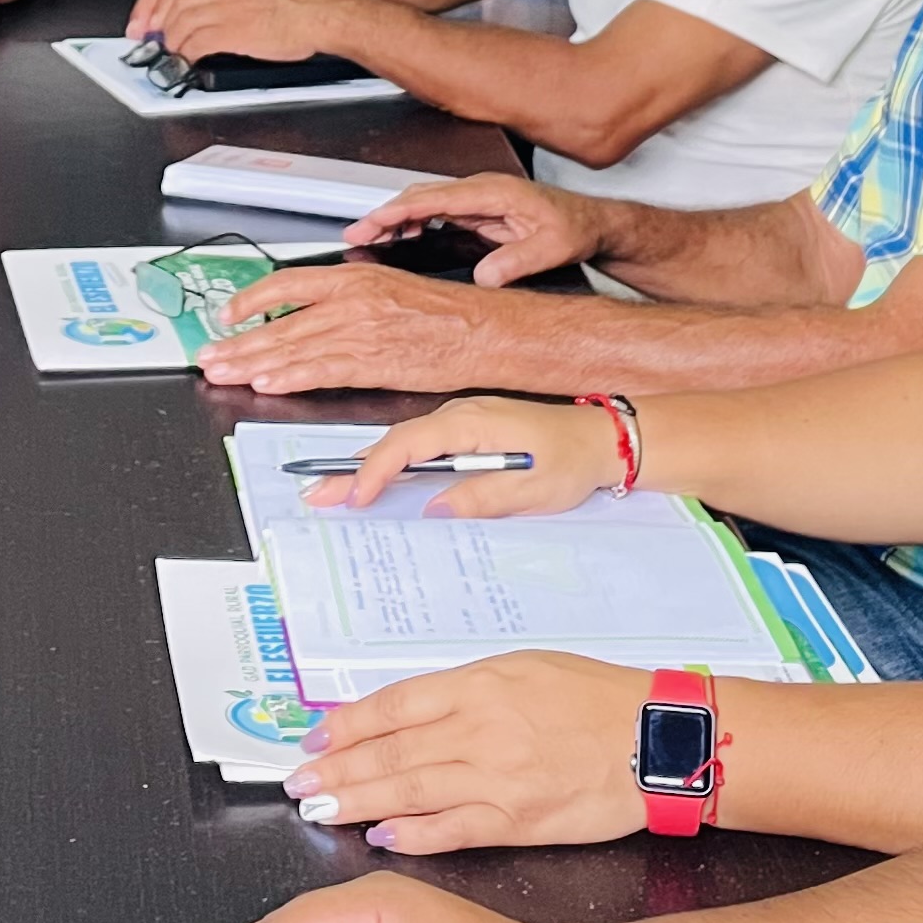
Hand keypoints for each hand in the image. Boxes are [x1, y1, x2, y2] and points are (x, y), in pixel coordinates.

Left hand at [130, 0, 348, 65]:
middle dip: (155, 27)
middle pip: (169, 3)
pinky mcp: (230, 29)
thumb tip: (188, 3)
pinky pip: (195, 44)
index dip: (146, 5)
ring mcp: (222, 3)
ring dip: (172, 43)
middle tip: (152, 42)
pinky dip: (186, 55)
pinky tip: (189, 60)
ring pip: (178, 25)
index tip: (139, 21)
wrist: (321, 9)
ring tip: (174, 53)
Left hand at [196, 264, 527, 393]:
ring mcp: (360, 331)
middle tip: (210, 354)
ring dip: (252, 362)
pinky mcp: (372, 361)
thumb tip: (315, 312)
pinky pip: (320, 370)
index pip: (285, 284)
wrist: (482, 330)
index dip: (249, 301)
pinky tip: (267, 382)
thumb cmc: (445, 314)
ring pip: (292, 347)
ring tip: (224, 372)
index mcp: (354, 278)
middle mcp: (351, 301)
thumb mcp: (389, 289)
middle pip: (279, 322)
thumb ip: (349, 299)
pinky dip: (289, 377)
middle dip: (238, 341)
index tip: (227, 315)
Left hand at [285, 653, 658, 853]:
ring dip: (359, 801)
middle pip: (392, 750)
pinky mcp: (519, 820)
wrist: (657, 739)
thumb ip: (467, 690)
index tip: (315, 736)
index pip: (395, 704)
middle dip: (338, 768)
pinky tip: (382, 834)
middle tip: (299, 781)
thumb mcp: (525, 668)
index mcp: (481, 683)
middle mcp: (481, 728)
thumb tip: (410, 712)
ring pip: (411, 790)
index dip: (348, 724)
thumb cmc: (596, 698)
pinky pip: (453, 829)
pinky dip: (413, 833)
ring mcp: (498, 777)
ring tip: (321, 806)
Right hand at [307, 395, 618, 514]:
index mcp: (473, 422)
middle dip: (354, 468)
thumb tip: (435, 509)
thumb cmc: (575, 460)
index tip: (355, 498)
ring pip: (405, 440)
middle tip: (317, 494)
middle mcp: (462, 413)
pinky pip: (423, 443)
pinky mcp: (470, 429)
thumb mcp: (533, 488)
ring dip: (371, 465)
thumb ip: (482, 497)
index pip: (409, 445)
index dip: (376, 471)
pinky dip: (396, 461)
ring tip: (335, 489)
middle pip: (396, 440)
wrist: (605, 438)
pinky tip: (380, 477)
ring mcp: (464, 419)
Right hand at [350, 173, 610, 287]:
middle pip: (420, 197)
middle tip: (356, 236)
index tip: (372, 223)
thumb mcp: (552, 248)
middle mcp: (481, 191)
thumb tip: (485, 276)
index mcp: (494, 193)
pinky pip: (435, 213)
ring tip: (367, 240)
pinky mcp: (478, 210)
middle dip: (384, 215)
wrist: (593, 223)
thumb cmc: (575, 228)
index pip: (434, 198)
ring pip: (424, 203)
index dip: (398, 210)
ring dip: (395, 219)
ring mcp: (478, 199)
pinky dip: (412, 224)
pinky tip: (400, 239)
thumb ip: (518, 261)